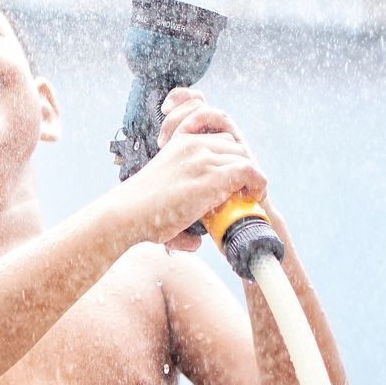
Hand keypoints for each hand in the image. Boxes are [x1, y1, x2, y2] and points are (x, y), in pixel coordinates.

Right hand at [119, 88, 267, 252]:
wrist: (127, 213)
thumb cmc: (141, 212)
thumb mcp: (164, 193)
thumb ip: (180, 208)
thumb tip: (195, 243)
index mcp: (182, 143)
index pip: (220, 140)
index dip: (230, 160)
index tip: (232, 183)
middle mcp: (194, 145)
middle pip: (235, 148)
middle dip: (242, 168)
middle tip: (243, 193)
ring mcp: (204, 159)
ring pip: (244, 159)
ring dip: (251, 178)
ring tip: (250, 198)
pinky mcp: (213, 177)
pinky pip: (249, 171)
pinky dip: (258, 184)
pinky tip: (255, 198)